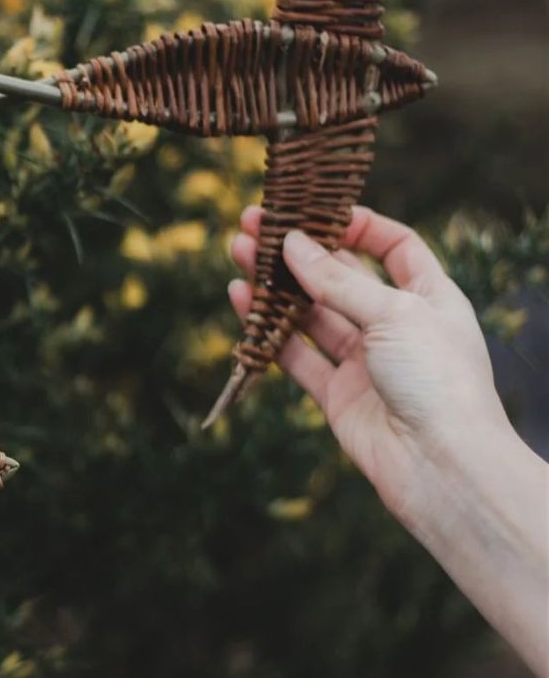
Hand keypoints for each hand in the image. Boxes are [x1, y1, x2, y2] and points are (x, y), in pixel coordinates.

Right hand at [228, 206, 547, 677]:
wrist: (441, 467)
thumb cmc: (437, 382)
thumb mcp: (393, 314)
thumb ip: (337, 280)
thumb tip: (292, 243)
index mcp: (430, 297)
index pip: (395, 246)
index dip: (359, 225)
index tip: (316, 210)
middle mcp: (396, 325)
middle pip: (341, 276)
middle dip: (299, 250)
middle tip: (254, 223)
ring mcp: (364, 361)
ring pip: (310, 313)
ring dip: (275, 285)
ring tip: (237, 253)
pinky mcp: (335, 395)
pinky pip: (295, 354)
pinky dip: (267, 330)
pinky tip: (241, 303)